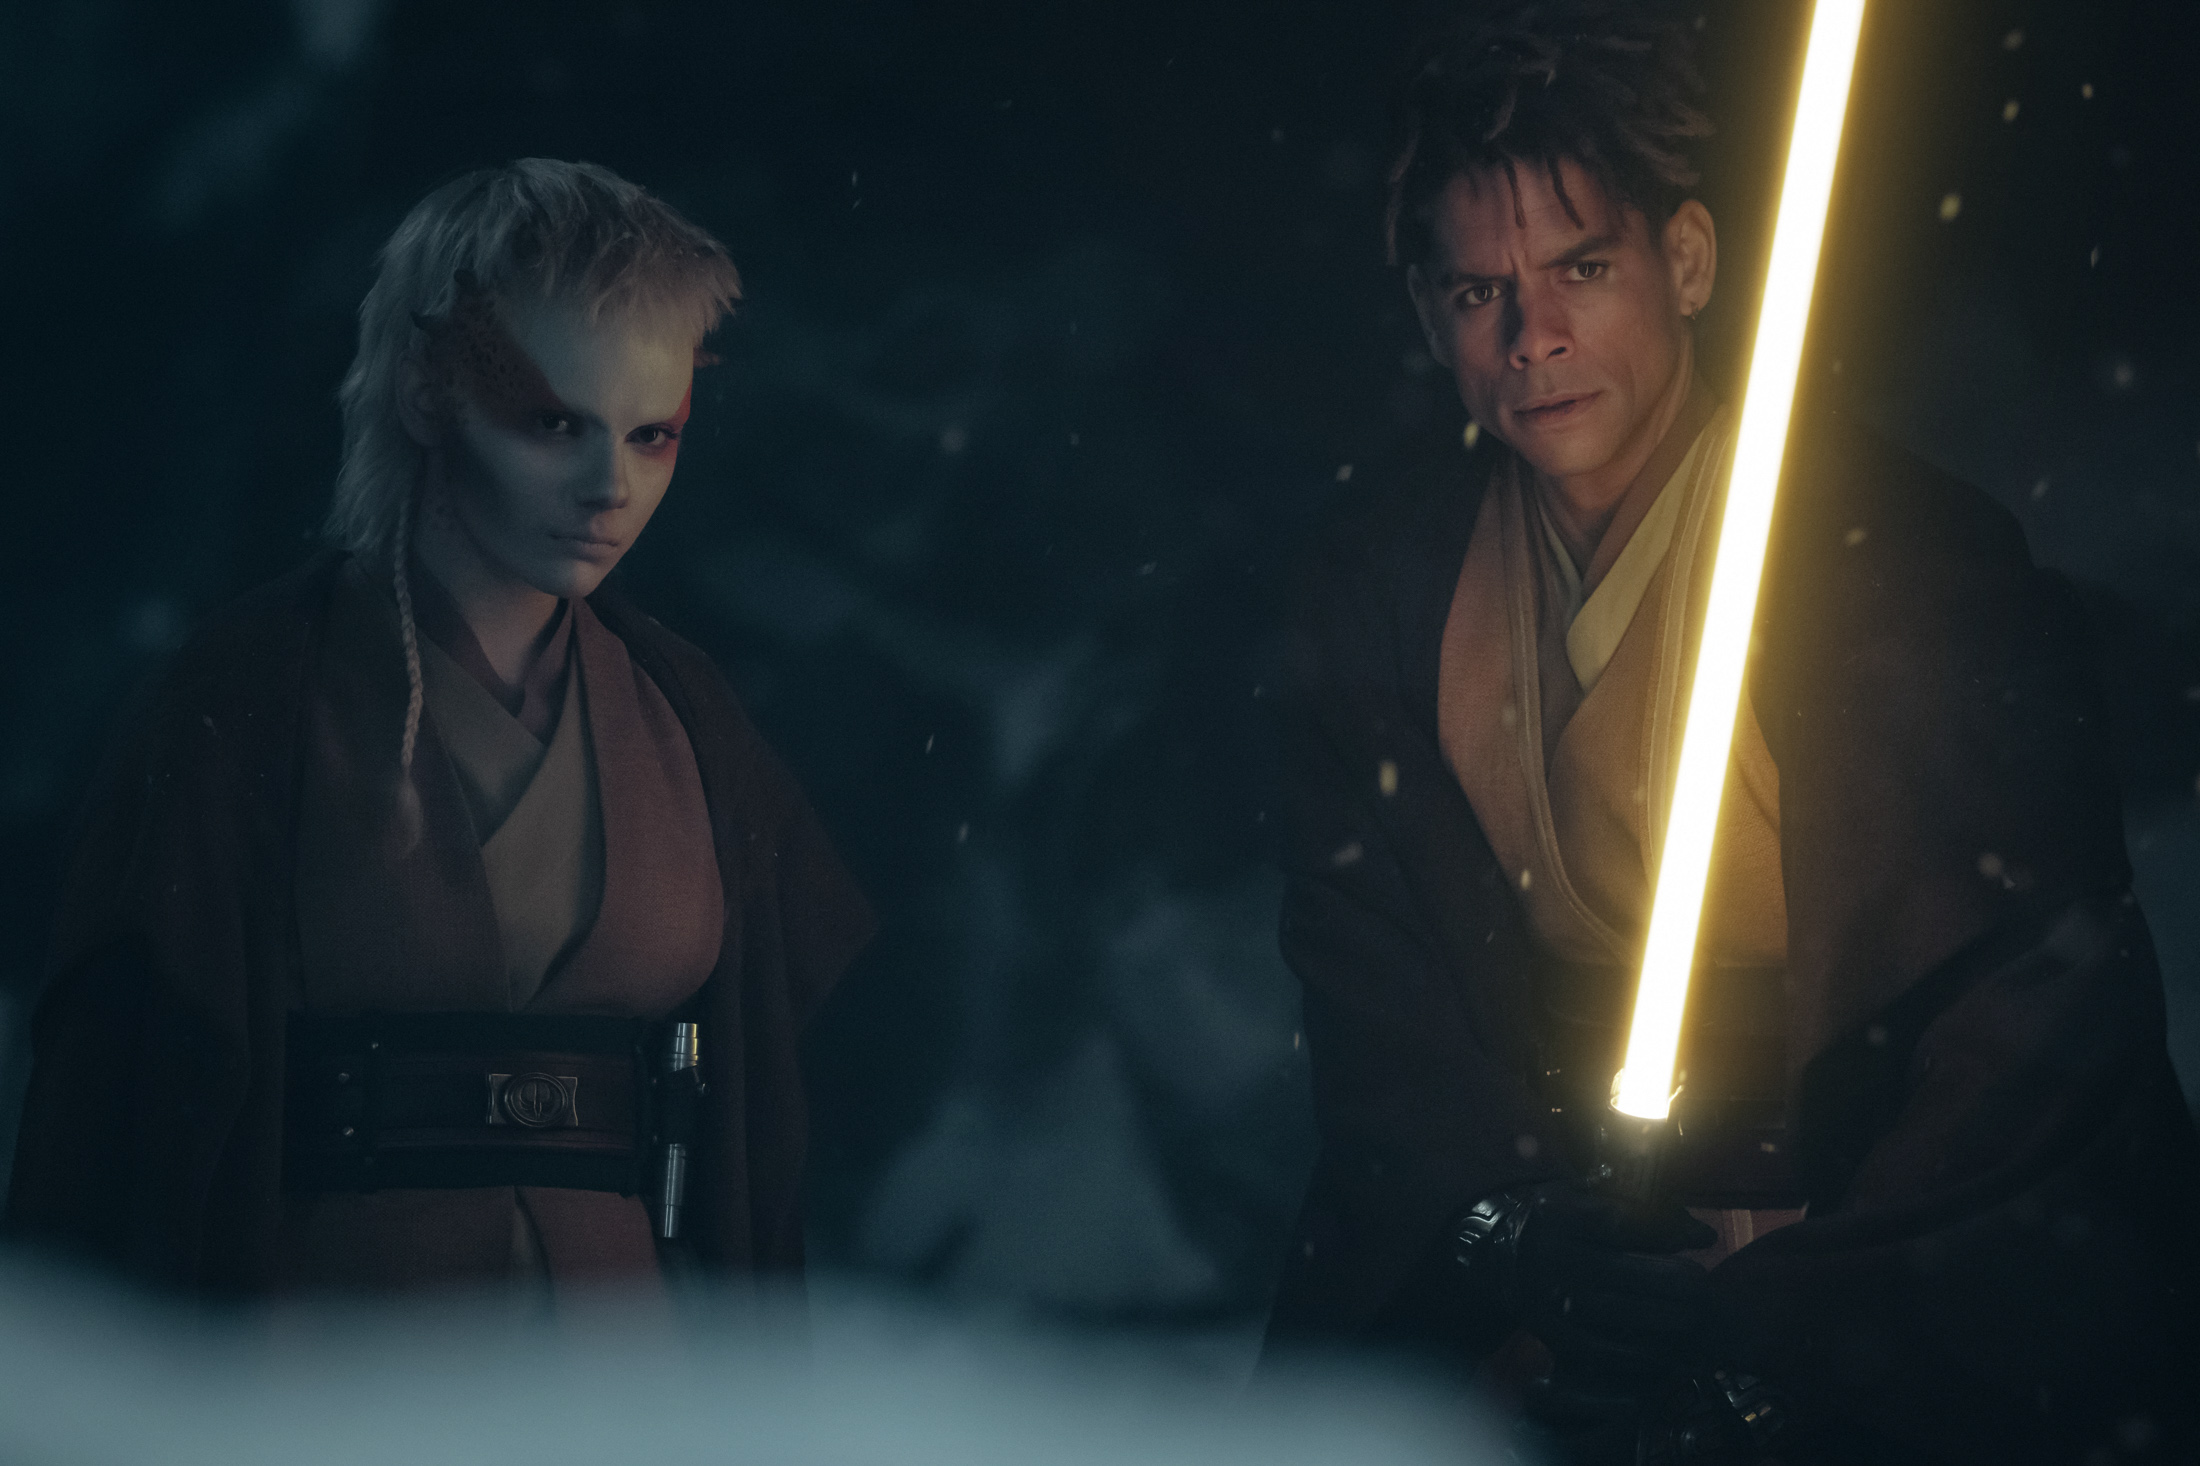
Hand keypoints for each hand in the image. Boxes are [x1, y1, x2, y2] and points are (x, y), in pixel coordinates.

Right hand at [1455, 1181, 1713, 1388]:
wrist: (1501, 1255)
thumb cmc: (1562, 1221)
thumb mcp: (1586, 1196)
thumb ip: (1638, 1205)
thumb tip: (1700, 1233)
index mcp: (1556, 1213)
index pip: (1619, 1220)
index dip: (1667, 1230)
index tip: (1704, 1239)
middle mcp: (1547, 1254)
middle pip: (1621, 1269)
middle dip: (1671, 1279)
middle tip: (1702, 1283)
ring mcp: (1545, 1297)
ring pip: (1614, 1313)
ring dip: (1661, 1318)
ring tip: (1692, 1315)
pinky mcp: (1548, 1332)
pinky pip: (1599, 1350)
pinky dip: (1636, 1353)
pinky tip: (1665, 1350)